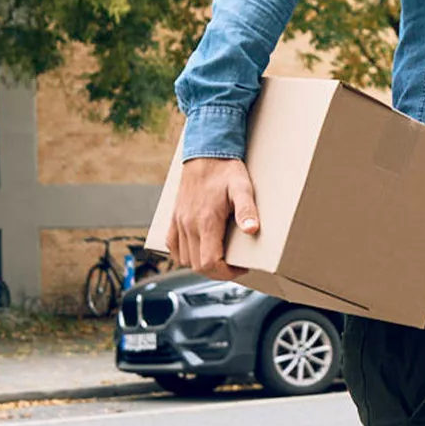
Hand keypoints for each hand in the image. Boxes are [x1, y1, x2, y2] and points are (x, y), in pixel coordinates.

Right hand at [174, 157, 259, 281]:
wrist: (206, 152)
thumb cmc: (226, 170)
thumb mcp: (243, 187)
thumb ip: (247, 209)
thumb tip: (252, 229)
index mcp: (205, 221)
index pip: (209, 263)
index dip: (225, 273)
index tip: (240, 267)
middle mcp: (188, 224)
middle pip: (197, 265)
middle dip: (217, 271)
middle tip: (233, 265)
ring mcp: (179, 221)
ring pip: (183, 259)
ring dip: (201, 265)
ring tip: (219, 259)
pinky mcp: (174, 217)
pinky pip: (172, 245)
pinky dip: (184, 254)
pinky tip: (198, 250)